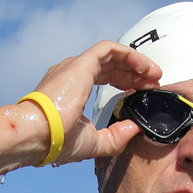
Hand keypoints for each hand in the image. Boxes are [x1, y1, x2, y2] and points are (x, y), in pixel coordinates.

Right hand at [26, 40, 161, 164]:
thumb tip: (135, 127)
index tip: (142, 93)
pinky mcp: (82, 64)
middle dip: (134, 73)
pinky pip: (109, 49)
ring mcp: (76, 66)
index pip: (104, 77)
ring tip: (155, 74)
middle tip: (154, 83)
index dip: (126, 82)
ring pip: (112, 55)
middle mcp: (73, 73)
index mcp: (72, 88)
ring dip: (136, 62)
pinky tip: (145, 68)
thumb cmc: (56, 141)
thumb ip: (115, 136)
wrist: (37, 133)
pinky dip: (130, 55)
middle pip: (110, 66)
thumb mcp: (94, 143)